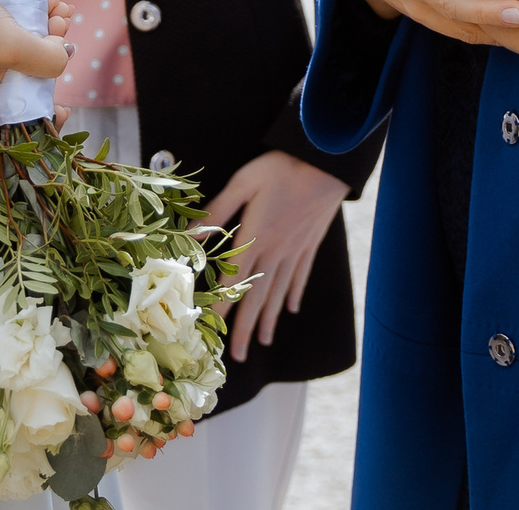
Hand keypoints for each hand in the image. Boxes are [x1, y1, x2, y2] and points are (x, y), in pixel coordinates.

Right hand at [0, 0, 74, 144]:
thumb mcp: (11, 46)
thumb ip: (46, 60)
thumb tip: (62, 56)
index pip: (16, 135)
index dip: (44, 124)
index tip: (62, 104)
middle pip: (25, 91)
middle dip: (51, 62)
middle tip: (64, 35)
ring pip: (21, 61)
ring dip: (45, 37)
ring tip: (61, 12)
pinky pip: (10, 42)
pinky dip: (29, 26)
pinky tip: (49, 4)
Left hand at [199, 151, 347, 361]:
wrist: (326, 161)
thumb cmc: (281, 168)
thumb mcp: (243, 183)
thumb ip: (218, 211)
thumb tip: (192, 233)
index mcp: (256, 239)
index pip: (235, 282)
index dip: (223, 308)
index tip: (212, 331)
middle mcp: (277, 252)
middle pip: (258, 298)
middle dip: (246, 329)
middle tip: (239, 356)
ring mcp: (296, 251)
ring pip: (279, 293)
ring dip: (269, 320)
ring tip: (263, 343)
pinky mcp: (310, 244)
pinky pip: (300, 276)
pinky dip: (294, 295)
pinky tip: (290, 310)